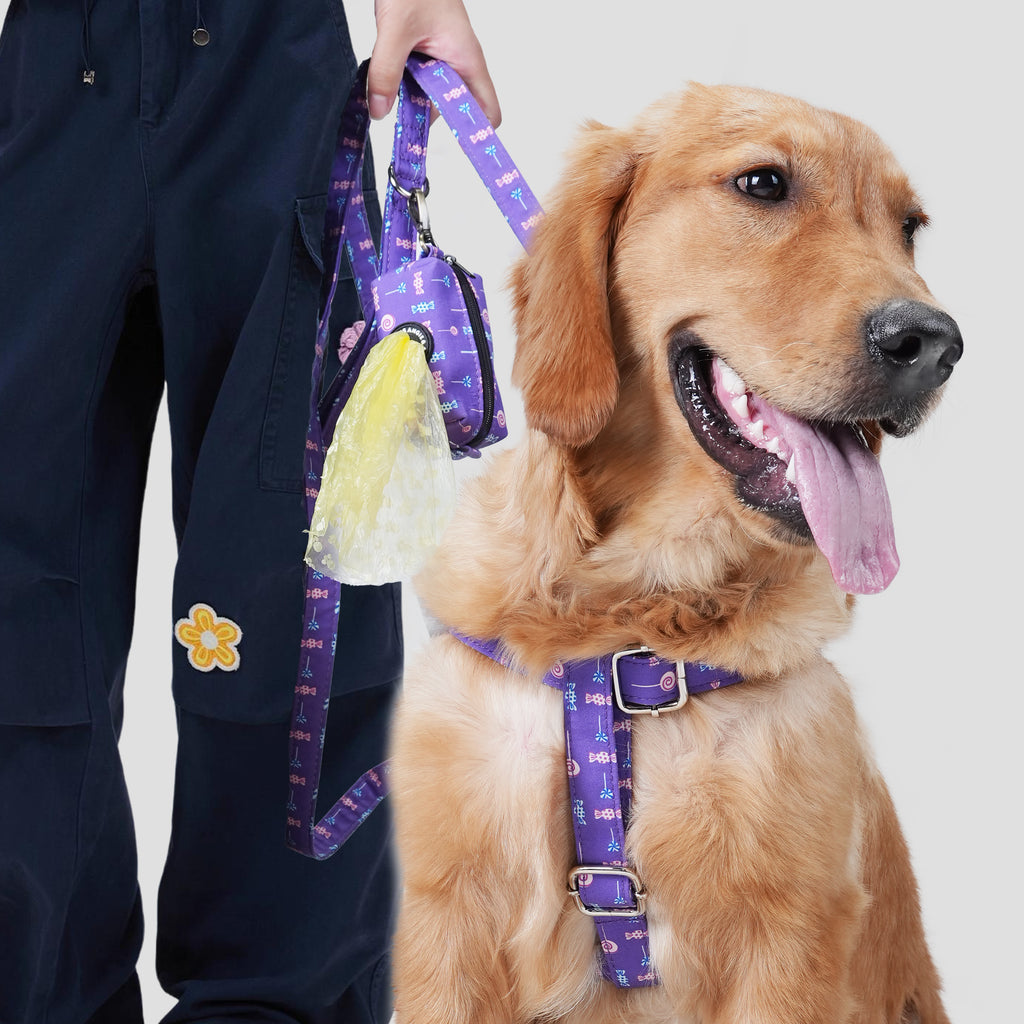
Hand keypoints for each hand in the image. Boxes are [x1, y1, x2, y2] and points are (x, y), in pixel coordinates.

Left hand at [369, 0, 500, 126]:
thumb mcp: (395, 30)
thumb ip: (385, 72)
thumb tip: (379, 111)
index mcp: (467, 60)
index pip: (487, 112)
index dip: (475, 135)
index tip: (454, 148)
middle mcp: (459, 63)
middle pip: (452, 110)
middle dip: (428, 117)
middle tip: (402, 118)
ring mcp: (443, 59)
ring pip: (431, 96)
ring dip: (410, 98)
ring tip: (389, 86)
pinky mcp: (427, 54)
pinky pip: (418, 80)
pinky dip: (402, 83)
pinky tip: (388, 74)